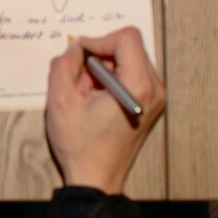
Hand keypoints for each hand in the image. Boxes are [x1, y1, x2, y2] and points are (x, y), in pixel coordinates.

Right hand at [44, 27, 164, 194]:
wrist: (97, 180)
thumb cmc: (80, 146)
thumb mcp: (60, 101)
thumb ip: (64, 64)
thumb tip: (75, 47)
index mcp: (138, 86)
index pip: (127, 37)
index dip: (99, 40)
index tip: (81, 58)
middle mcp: (155, 89)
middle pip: (129, 48)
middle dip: (101, 58)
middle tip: (82, 82)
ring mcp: (157, 98)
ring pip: (130, 61)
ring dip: (105, 69)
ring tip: (88, 94)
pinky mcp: (152, 105)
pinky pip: (133, 76)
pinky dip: (113, 80)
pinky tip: (98, 101)